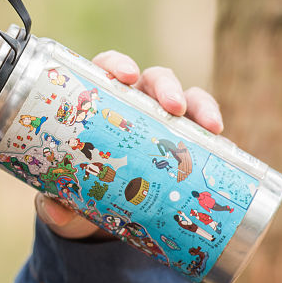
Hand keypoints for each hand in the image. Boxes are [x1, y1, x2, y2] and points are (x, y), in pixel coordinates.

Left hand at [35, 50, 223, 239]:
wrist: (105, 217)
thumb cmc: (80, 190)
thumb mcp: (65, 198)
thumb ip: (55, 205)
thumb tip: (54, 210)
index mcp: (101, 101)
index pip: (108, 69)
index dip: (118, 65)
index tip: (125, 75)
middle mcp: (135, 104)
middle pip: (153, 80)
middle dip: (166, 87)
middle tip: (174, 106)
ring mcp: (164, 121)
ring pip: (187, 99)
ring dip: (200, 106)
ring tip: (210, 127)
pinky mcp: (187, 143)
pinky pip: (205, 133)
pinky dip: (216, 138)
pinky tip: (228, 150)